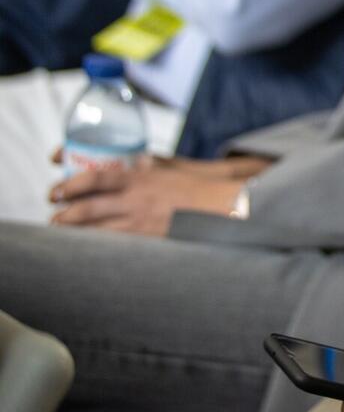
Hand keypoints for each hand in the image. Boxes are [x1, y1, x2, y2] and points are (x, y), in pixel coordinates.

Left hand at [47, 154, 268, 234]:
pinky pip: (114, 247)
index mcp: (138, 178)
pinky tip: (88, 251)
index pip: (94, 178)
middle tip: (54, 217)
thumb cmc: (197, 186)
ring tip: (64, 235)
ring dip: (74, 235)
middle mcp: (135, 201)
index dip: (69, 184)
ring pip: (95, 232)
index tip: (57, 190)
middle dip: (64, 215)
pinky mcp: (147, 240)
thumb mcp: (169, 168)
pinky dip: (96, 249)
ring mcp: (140, 223)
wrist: (221, 206)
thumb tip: (137, 160)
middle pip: (87, 209)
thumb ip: (150, 164)